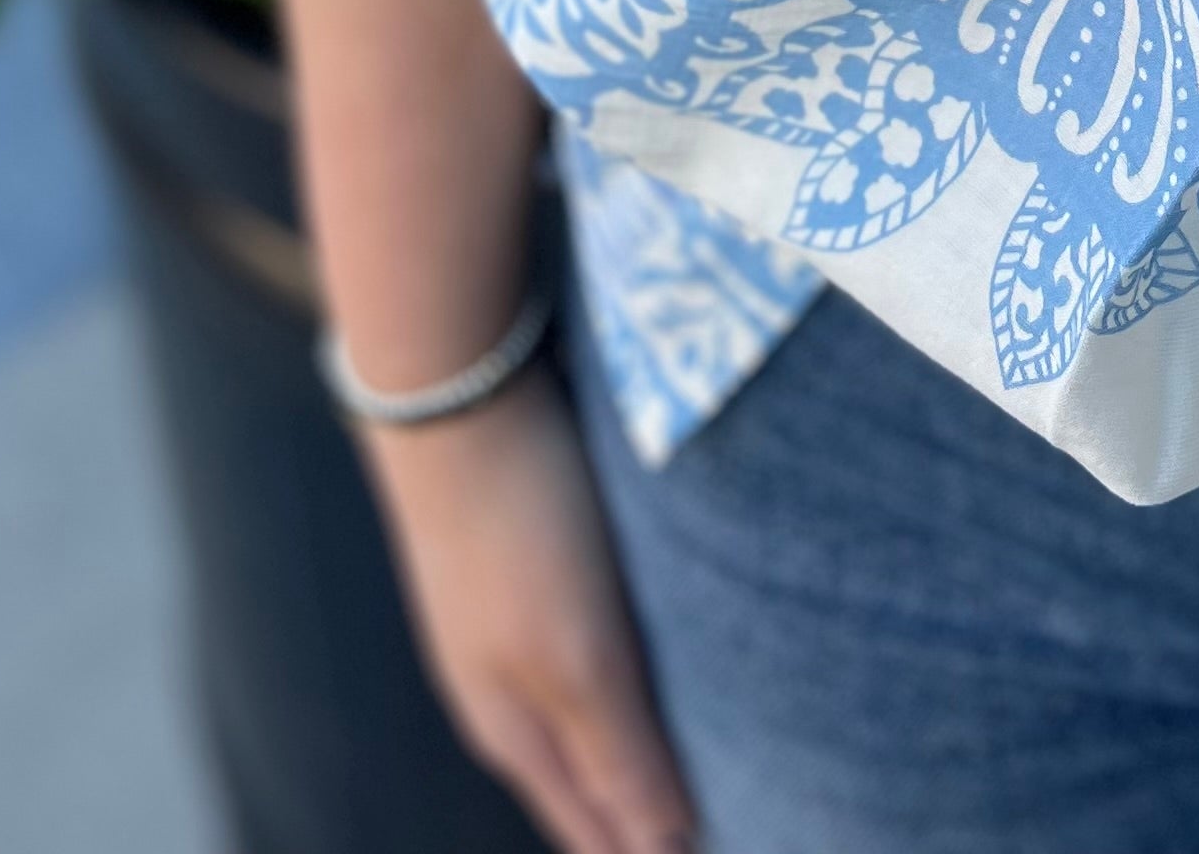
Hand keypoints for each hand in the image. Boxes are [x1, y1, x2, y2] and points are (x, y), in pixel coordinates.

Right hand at [360, 365, 698, 853]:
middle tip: (744, 807)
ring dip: (649, 739)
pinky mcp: (533, 561)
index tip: (732, 840)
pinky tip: (679, 648)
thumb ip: (620, 755)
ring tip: (724, 747)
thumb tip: (666, 849)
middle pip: (591, 779)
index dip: (657, 849)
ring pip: (592, 711)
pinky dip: (638, 669)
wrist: (455, 390)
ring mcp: (513, 624)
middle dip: (649, 810)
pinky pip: (593, 644)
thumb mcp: (579, 654)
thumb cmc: (519, 527)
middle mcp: (508, 689)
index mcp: (516, 731)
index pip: (596, 831)